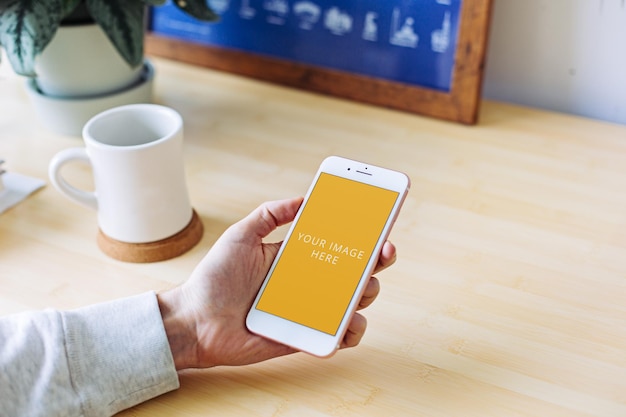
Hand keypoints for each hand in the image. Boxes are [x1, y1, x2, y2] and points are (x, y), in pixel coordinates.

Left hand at [157, 197, 396, 369]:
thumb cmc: (214, 279)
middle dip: (375, 264)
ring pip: (353, 304)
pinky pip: (337, 337)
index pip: (337, 245)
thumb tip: (303, 198)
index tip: (379, 227)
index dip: (362, 237)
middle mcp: (308, 283)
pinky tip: (346, 323)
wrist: (194, 322)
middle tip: (380, 254)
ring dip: (365, 295)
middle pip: (354, 273)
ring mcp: (308, 311)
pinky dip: (349, 332)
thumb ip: (269, 214)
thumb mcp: (240, 236)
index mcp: (296, 258)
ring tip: (359, 290)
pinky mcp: (304, 337)